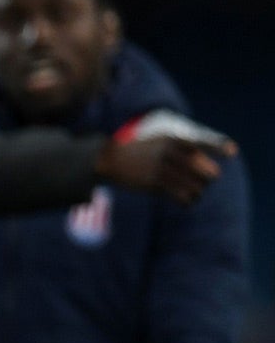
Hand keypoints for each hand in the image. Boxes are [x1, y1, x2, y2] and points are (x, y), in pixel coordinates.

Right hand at [96, 110, 233, 205]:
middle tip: (201, 183)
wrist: (111, 159)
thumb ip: (186, 151)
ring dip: (197, 192)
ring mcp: (162, 167)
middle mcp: (170, 152)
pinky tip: (187, 202)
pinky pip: (180, 195)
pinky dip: (188, 201)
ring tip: (193, 194)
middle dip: (206, 179)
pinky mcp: (153, 183)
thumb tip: (211, 172)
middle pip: (205, 170)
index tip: (232, 152)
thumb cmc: (142, 151)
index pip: (203, 143)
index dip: (219, 147)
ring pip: (195, 186)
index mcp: (174, 140)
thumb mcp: (162, 142)